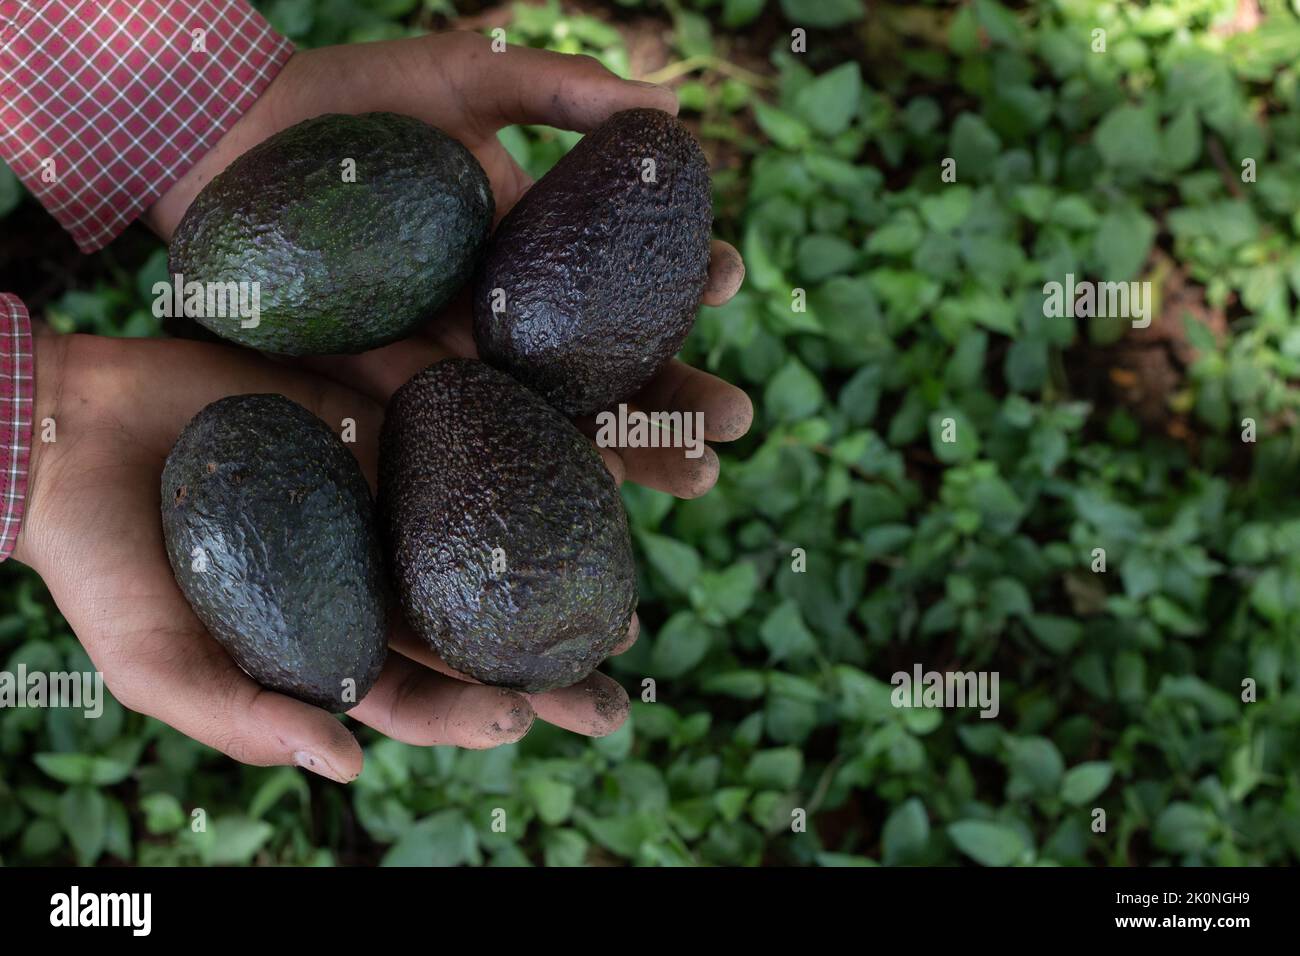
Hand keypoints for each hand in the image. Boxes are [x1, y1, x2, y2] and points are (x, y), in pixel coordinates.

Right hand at [14, 328, 637, 781]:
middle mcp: (373, 578)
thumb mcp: (154, 660)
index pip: (416, 697)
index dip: (468, 713)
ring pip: (488, 543)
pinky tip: (584, 474)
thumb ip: (243, 718)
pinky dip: (524, 464)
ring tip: (621, 593)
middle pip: (473, 631)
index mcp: (330, 644)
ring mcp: (386, 502)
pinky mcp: (385, 428)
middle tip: (615, 692)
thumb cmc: (102, 561)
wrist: (75, 433)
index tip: (520, 719)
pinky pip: (466, 449)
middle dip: (544, 666)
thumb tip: (346, 767)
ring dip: (555, 568)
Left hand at [146, 31, 752, 498]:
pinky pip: (469, 443)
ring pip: (555, 423)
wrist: (231, 140)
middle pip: (607, 372)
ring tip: (701, 477)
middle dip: (678, 399)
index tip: (730, 276)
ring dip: (631, 454)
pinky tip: (590, 494)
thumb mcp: (466, 80)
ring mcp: (454, 367)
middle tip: (739, 424)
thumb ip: (561, 91)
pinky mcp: (394, 401)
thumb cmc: (353, 103)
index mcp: (531, 255)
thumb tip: (670, 106)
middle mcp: (505, 322)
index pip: (625, 279)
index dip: (682, 282)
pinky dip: (529, 471)